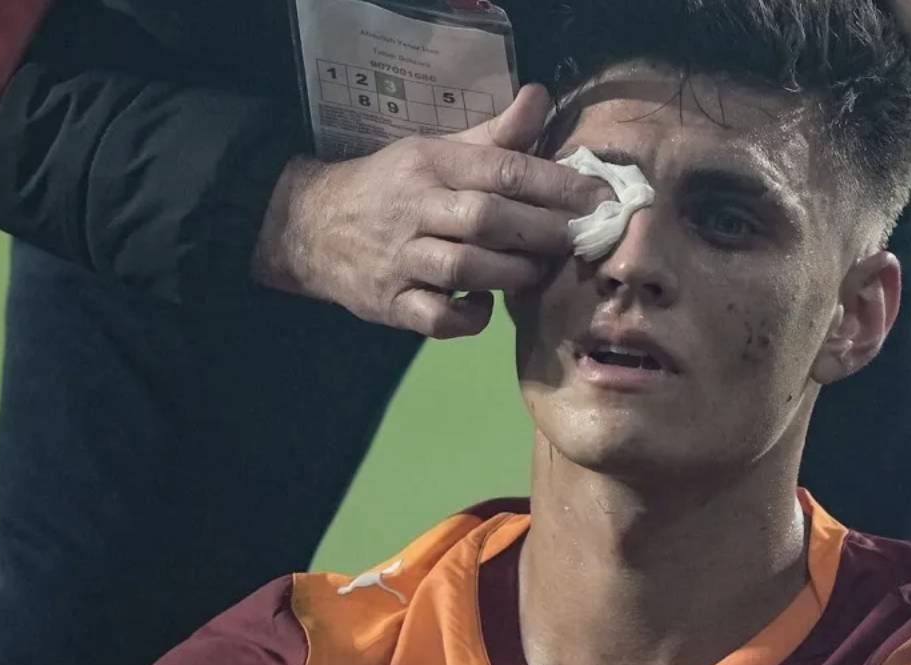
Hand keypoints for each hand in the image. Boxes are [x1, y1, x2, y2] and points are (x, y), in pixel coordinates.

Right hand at [252, 83, 611, 337]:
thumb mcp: (438, 151)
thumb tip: (541, 98)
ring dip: (512, 273)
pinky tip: (483, 305)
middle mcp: (415, 208)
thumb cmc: (393, 187)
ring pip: (463, 268)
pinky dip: (468, 317)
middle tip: (583, 238)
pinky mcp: (390, 305)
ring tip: (538, 271)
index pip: (501, 169)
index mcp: (431, 164)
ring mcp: (400, 260)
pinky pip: (436, 319)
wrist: (312, 227)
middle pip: (487, 218)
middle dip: (544, 230)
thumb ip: (495, 136)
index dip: (555, 184)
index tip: (599, 197)